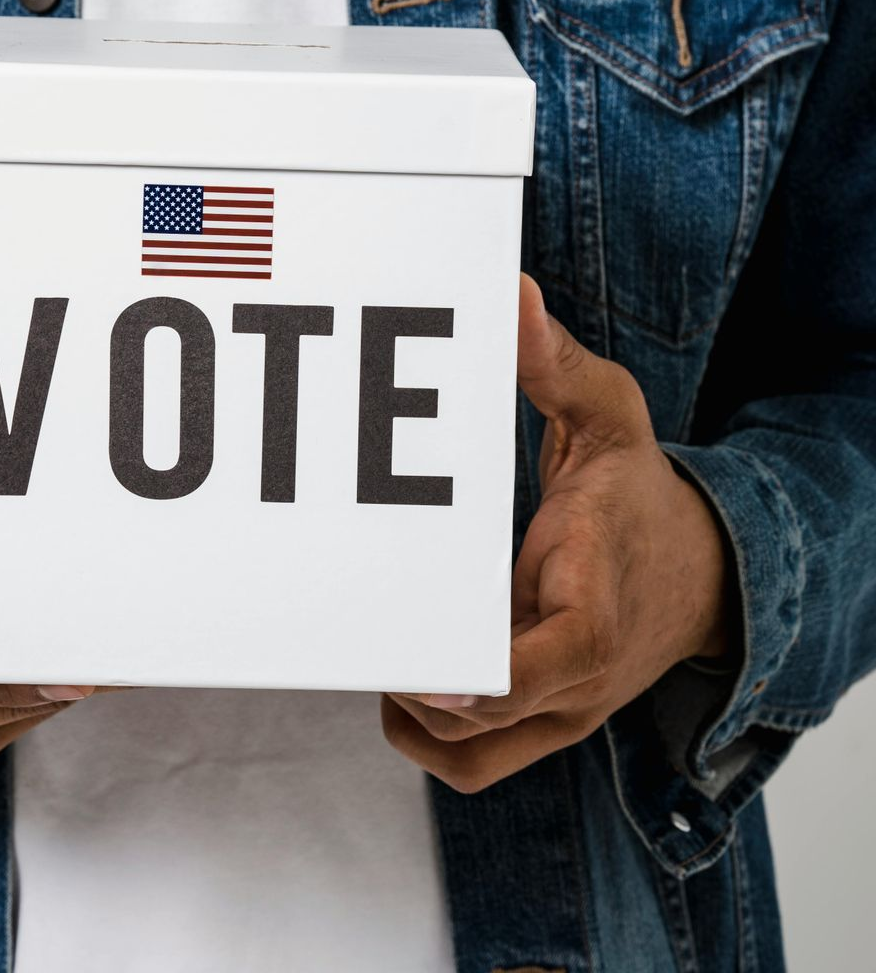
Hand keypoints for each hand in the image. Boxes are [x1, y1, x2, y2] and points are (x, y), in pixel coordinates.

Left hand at [383, 274, 730, 792]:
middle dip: (412, 687)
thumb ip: (556, 364)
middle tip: (354, 627)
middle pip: (488, 722)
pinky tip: (398, 670)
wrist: (700, 572)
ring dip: (411, 718)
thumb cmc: (640, 497)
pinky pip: (473, 758)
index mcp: (597, 602)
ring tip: (372, 647)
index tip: (421, 663)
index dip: (484, 673)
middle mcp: (579, 674)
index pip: (554, 658)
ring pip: (472, 756)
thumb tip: (512, 296)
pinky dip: (428, 732)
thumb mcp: (611, 416)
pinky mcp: (540, 719)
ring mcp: (560, 708)